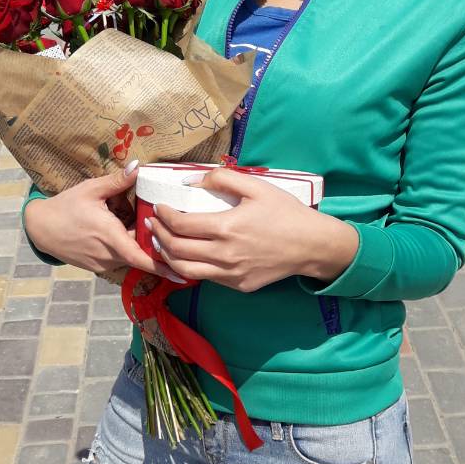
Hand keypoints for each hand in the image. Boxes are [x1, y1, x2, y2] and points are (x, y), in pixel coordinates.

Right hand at [24, 166, 180, 279]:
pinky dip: (123, 246)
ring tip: (127, 221)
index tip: (182, 272)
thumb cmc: (65, 207)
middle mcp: (109, 256)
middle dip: (150, 241)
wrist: (40, 228)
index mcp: (110, 237)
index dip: (163, 267)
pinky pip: (118, 258)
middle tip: (156, 225)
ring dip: (134, 242)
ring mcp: (102, 264)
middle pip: (140, 253)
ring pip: (129, 255)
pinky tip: (114, 229)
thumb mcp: (91, 190)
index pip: (142, 258)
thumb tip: (138, 166)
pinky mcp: (97, 267)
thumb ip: (117, 181)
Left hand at [147, 166, 356, 291]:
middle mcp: (224, 255)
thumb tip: (194, 180)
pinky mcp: (238, 285)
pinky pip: (206, 278)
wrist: (312, 245)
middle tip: (152, 225)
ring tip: (161, 244)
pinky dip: (190, 268)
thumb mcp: (257, 186)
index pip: (181, 225)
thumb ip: (224, 178)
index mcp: (226, 228)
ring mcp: (231, 274)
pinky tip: (186, 257)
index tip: (159, 208)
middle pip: (177, 250)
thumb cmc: (286, 213)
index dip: (164, 216)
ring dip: (168, 257)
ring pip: (185, 271)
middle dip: (159, 236)